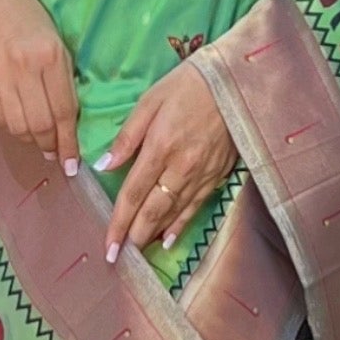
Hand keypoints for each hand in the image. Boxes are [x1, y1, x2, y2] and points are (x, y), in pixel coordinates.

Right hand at [0, 0, 80, 171]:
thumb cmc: (29, 15)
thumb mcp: (57, 40)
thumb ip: (63, 78)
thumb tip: (69, 120)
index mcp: (49, 55)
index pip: (63, 110)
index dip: (69, 141)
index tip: (73, 162)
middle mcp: (22, 67)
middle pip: (39, 124)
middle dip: (51, 145)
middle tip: (58, 154)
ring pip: (17, 126)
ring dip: (32, 141)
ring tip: (42, 142)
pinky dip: (13, 128)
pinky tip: (23, 126)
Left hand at [96, 61, 239, 264]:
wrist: (236, 81)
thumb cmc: (188, 85)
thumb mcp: (150, 102)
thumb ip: (127, 137)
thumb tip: (104, 165)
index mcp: (160, 148)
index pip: (133, 194)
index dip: (119, 222)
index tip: (108, 244)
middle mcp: (181, 167)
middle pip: (153, 210)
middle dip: (135, 236)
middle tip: (120, 258)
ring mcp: (203, 174)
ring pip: (175, 213)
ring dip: (155, 234)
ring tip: (139, 252)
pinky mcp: (219, 175)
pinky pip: (196, 206)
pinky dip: (181, 224)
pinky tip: (170, 239)